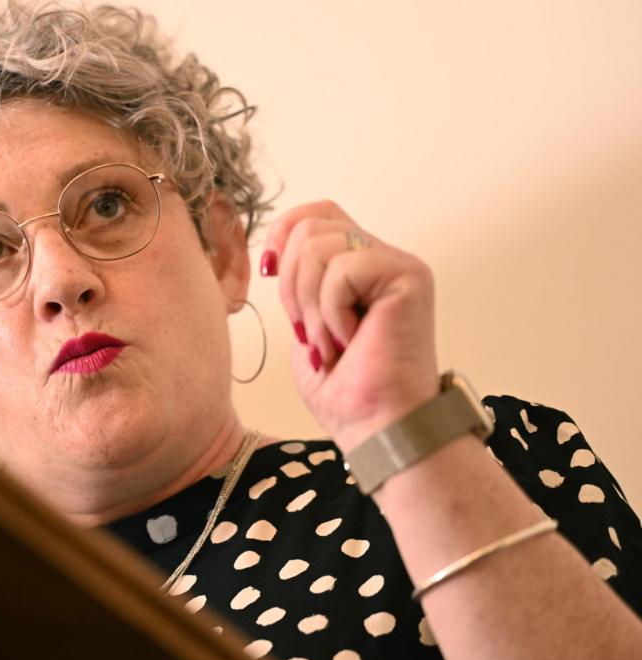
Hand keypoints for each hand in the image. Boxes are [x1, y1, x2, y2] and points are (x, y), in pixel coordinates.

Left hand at [261, 200, 440, 453]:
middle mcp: (383, 257)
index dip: (282, 233)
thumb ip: (299, 282)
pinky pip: (343, 269)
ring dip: (310, 305)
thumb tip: (274, 252)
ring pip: (319, 245)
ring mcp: (398, 264)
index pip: (316, 213)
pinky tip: (351, 339)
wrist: (376, 427)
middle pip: (310, 227)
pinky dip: (332, 311)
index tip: (268, 273)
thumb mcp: (306, 325)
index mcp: (360, 266)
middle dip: (290, 284)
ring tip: (329, 343)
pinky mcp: (408, 275)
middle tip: (308, 333)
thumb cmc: (345, 391)